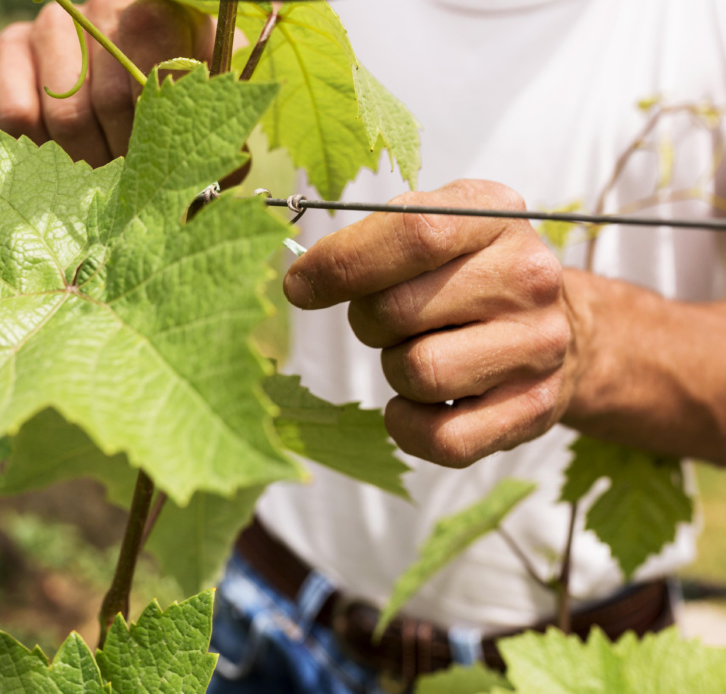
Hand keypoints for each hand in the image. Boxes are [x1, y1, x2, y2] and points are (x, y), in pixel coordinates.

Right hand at [0, 0, 213, 167]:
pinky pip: (16, 114)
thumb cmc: (174, 128)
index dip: (155, 135)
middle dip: (124, 160)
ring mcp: (57, 23)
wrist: (101, 117)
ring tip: (98, 176)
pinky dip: (39, 154)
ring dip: (84, 165)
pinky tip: (58, 157)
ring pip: (66, 114)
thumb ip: (216, 142)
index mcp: (172, 18)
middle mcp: (112, 6)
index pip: (159, 75)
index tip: (158, 167)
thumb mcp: (206, 130)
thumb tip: (212, 176)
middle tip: (129, 183)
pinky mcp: (10, 47)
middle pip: (113, 102)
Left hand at [284, 180, 580, 467]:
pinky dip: (410, 426)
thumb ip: (371, 240)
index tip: (300, 286)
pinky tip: (417, 404)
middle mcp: (528, 276)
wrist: (562, 327)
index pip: (413, 234)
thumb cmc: (470, 274)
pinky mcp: (534, 408)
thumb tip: (302, 283)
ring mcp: (538, 345)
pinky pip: (444, 438)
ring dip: (395, 369)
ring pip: (418, 373)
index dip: (341, 265)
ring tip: (419, 352)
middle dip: (368, 321)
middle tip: (388, 321)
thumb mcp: (434, 228)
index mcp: (494, 216)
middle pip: (397, 310)